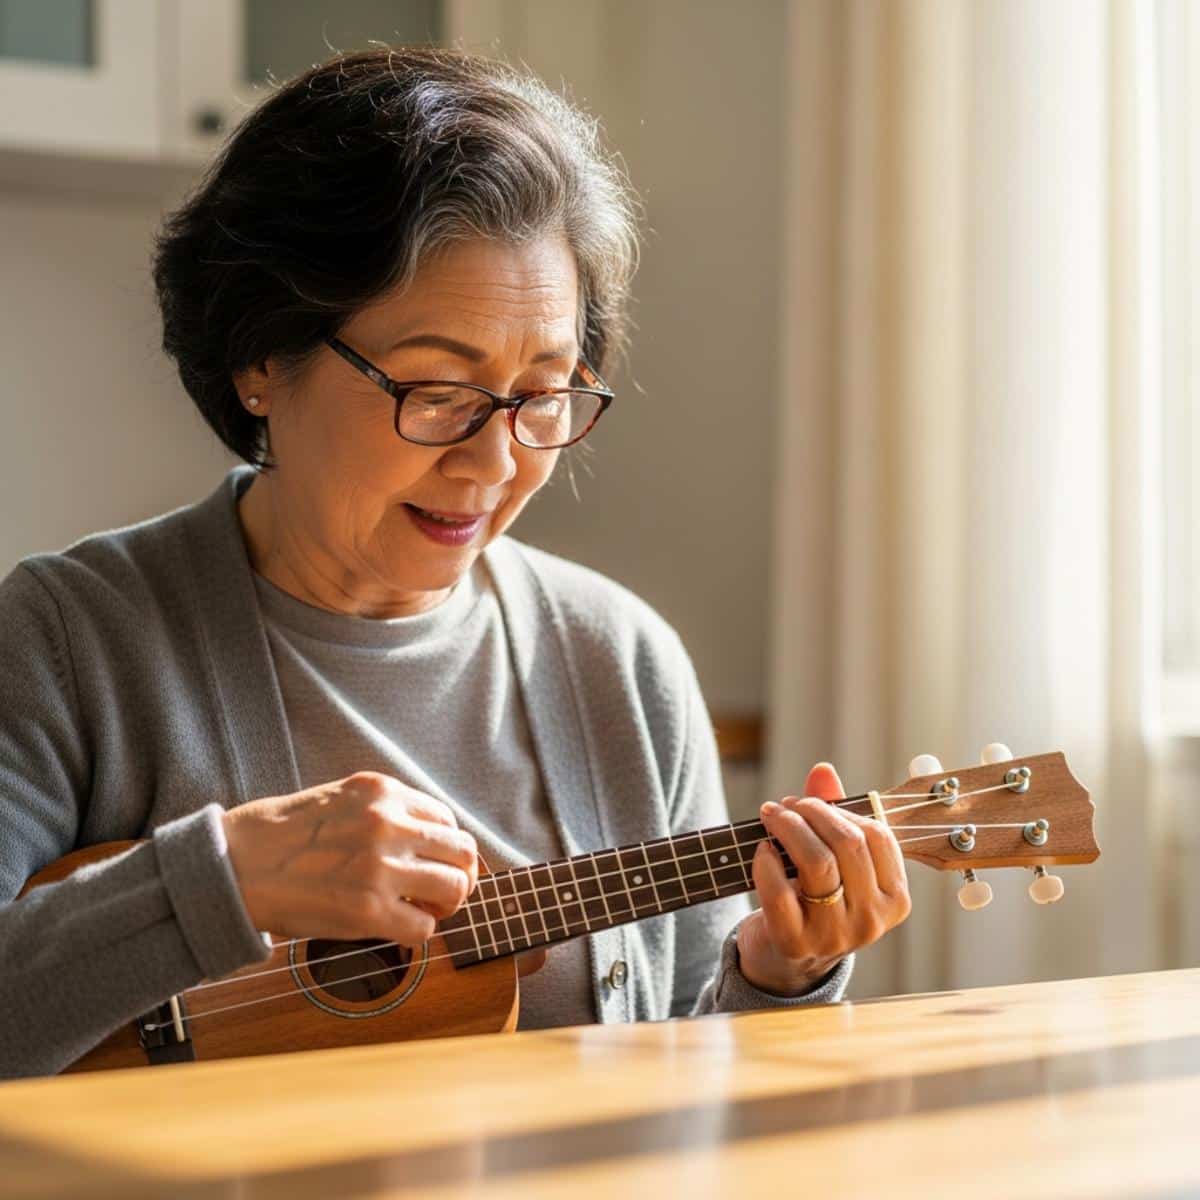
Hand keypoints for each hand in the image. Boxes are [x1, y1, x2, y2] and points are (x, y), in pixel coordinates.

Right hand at [222, 771, 480, 948]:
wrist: (232, 864)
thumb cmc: (281, 835)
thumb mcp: (341, 798)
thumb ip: (385, 812)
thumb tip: (428, 840)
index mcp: (382, 791)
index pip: (446, 818)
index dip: (445, 846)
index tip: (433, 863)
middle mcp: (388, 822)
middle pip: (462, 852)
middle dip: (460, 876)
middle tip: (442, 893)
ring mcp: (380, 865)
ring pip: (454, 888)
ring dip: (446, 904)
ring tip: (425, 910)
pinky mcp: (367, 909)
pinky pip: (423, 928)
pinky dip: (418, 932)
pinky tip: (397, 927)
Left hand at [736, 762, 911, 995]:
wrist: (787, 958)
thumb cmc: (816, 898)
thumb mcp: (834, 859)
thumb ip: (833, 813)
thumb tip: (823, 770)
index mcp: (894, 898)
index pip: (877, 836)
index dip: (839, 809)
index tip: (809, 803)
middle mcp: (872, 920)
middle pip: (847, 844)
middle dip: (812, 812)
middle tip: (786, 806)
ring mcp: (835, 935)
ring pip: (818, 863)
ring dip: (789, 828)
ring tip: (771, 817)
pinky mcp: (795, 943)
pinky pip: (780, 890)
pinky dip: (766, 862)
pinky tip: (761, 851)